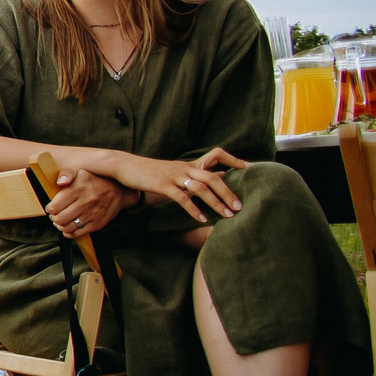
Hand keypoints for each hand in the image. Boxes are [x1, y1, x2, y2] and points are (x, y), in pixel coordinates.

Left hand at [44, 167, 136, 237]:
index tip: (52, 207)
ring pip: (66, 228)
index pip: (55, 207)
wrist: (118, 191)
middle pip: (59, 219)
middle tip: (56, 215)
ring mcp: (93, 214)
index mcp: (79, 188)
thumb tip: (60, 182)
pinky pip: (77, 234)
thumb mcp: (79, 172)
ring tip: (61, 220)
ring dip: (60, 225)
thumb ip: (66, 174)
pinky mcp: (98, 224)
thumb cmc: (93, 182)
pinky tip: (69, 226)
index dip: (50, 209)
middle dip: (54, 218)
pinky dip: (69, 232)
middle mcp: (86, 202)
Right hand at [116, 148, 246, 223]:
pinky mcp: (163, 185)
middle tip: (240, 207)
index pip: (216, 157)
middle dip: (228, 193)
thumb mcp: (174, 171)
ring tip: (227, 215)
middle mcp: (185, 169)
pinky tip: (202, 218)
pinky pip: (182, 198)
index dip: (234, 161)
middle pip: (213, 178)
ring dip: (216, 203)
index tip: (250, 170)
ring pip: (201, 188)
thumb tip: (216, 175)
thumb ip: (194, 175)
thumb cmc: (150, 172)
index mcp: (189, 165)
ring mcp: (174, 176)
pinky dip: (194, 209)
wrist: (125, 166)